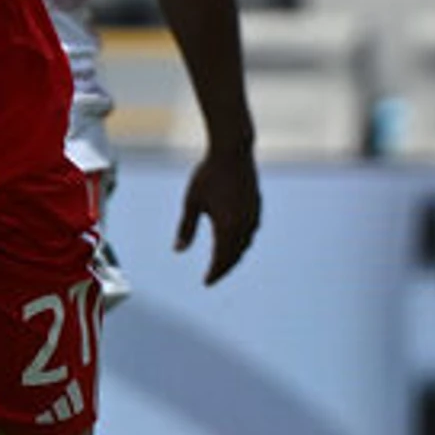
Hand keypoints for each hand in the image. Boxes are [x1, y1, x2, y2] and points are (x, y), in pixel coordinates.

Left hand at [174, 143, 260, 281]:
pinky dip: (242, 241)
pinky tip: (235, 241)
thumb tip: (178, 250)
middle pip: (235, 255)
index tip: (206, 282)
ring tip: (222, 262)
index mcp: (227, 227)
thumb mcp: (192, 202)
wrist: (233, 151)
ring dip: (234, 255)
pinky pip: (251, 232)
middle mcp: (244, 225)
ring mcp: (253, 215)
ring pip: (245, 244)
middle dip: (224, 268)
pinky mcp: (257, 206)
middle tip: (213, 277)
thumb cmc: (208, 175)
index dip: (214, 273)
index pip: (221, 259)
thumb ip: (186, 228)